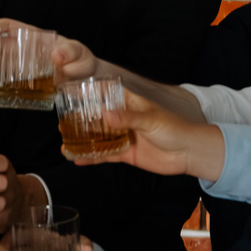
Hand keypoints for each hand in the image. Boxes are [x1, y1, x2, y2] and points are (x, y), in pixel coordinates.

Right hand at [0, 18, 100, 82]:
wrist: (87, 78)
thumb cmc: (83, 60)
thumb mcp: (80, 53)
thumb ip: (71, 52)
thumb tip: (56, 56)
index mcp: (36, 37)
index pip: (11, 26)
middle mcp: (26, 50)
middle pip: (0, 46)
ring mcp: (25, 66)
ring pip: (0, 63)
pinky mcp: (26, 81)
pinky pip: (8, 79)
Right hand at [69, 93, 226, 180]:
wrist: (190, 153)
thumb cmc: (175, 128)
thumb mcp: (151, 120)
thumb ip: (128, 118)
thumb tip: (105, 115)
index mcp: (130, 103)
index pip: (106, 94)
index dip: (89, 93)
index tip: (70, 91)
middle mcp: (124, 118)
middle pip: (98, 117)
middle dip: (80, 120)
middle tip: (61, 123)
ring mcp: (124, 136)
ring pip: (99, 137)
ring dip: (83, 140)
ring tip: (64, 143)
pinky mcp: (126, 153)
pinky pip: (105, 155)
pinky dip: (92, 157)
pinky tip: (77, 159)